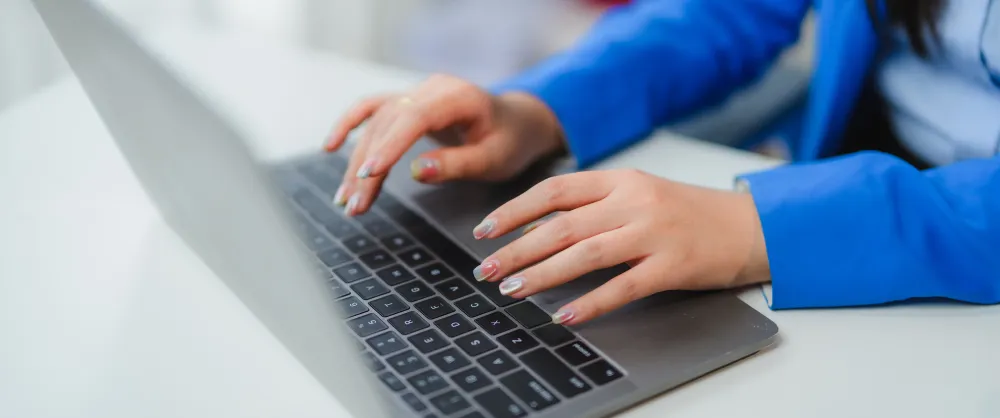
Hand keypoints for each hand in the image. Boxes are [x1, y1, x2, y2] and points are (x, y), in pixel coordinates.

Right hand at [324, 74, 564, 215]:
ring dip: (357, 162)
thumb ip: (457, 165)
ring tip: (347, 201)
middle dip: (367, 167)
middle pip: (388, 124)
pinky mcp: (408, 103)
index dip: (389, 146)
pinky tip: (331, 147)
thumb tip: (416, 172)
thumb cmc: (511, 141)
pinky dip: (351, 125)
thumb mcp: (494, 159)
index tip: (369, 175)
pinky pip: (373, 109)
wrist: (519, 121)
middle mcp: (432, 89)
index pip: (413, 118)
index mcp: (458, 97)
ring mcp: (417, 93)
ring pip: (376, 124)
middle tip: (354, 205)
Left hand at [470, 169, 770, 324]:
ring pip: (585, 254)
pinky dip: (590, 302)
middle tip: (486, 270)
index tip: (485, 230)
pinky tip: (564, 315)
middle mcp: (633, 202)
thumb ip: (592, 206)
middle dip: (516, 250)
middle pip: (562, 226)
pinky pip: (622, 287)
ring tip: (512, 290)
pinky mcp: (672, 265)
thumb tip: (537, 229)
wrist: (750, 225)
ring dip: (542, 274)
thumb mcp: (638, 195)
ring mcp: (653, 233)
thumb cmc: (686, 212)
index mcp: (620, 179)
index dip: (515, 210)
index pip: (555, 190)